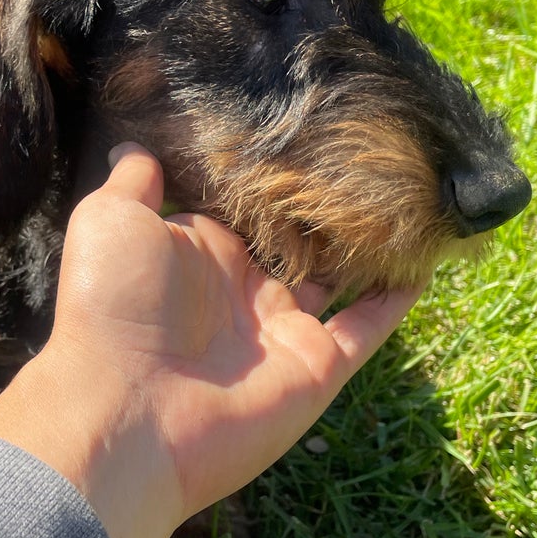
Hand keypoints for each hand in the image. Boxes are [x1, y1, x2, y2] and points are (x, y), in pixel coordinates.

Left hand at [0, 144, 422, 537]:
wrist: (126, 410)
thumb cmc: (110, 308)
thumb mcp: (109, 222)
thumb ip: (133, 183)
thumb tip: (134, 147)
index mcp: (198, 252)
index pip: (245, 207)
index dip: (270, 174)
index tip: (303, 126)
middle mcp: (244, 289)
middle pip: (298, 240)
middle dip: (326, 205)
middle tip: (372, 149)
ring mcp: (283, 329)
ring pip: (340, 278)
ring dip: (370, 246)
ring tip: (410, 198)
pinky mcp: (317, 366)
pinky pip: (368, 328)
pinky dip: (397, 299)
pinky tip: (427, 262)